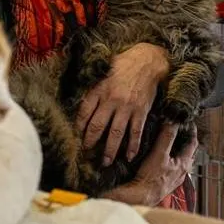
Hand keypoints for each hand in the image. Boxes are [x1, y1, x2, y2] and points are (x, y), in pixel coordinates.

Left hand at [76, 43, 168, 165]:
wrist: (147, 61)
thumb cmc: (122, 64)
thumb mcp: (102, 71)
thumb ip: (92, 88)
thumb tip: (80, 102)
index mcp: (99, 90)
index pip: (84, 112)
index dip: (78, 126)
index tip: (76, 136)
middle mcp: (111, 100)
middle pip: (97, 126)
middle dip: (90, 142)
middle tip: (86, 153)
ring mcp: (127, 107)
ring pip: (116, 133)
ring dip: (110, 150)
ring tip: (105, 162)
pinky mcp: (141, 111)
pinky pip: (135, 132)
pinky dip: (133, 146)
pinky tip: (129, 157)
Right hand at [103, 123, 197, 205]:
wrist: (141, 196)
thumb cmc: (151, 179)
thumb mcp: (159, 154)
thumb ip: (166, 138)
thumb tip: (172, 123)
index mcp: (184, 164)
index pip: (193, 143)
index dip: (191, 131)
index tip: (188, 122)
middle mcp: (182, 172)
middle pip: (188, 152)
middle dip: (184, 140)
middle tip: (178, 130)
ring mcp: (174, 178)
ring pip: (180, 160)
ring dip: (176, 150)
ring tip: (169, 142)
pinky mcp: (166, 182)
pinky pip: (172, 167)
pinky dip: (169, 160)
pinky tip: (161, 159)